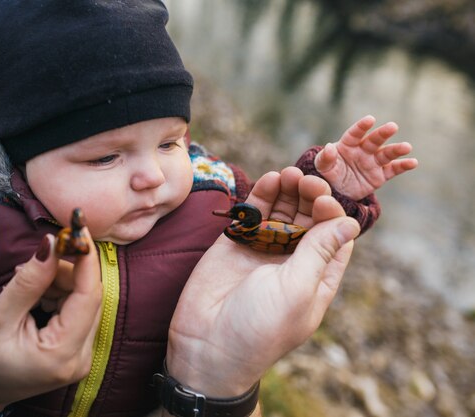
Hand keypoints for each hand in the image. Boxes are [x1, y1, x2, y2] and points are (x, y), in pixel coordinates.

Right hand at [0, 230, 101, 415]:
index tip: (77, 228)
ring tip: (23, 281)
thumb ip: (29, 281)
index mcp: (62, 353)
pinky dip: (57, 294)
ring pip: (82, 300)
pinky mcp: (75, 349)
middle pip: (88, 296)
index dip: (86, 259)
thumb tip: (51, 243)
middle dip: (65, 269)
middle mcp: (80, 357)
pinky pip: (75, 310)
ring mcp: (80, 355)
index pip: (89, 296)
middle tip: (36, 257)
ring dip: (58, 281)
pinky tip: (33, 292)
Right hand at [166, 167, 359, 398]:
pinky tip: (271, 180)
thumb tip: (350, 222)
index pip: (335, 236)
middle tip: (307, 179)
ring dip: (288, 192)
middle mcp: (292, 261)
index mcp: (316, 278)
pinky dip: (262, 195)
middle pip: (309, 219)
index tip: (325, 199)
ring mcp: (262, 250)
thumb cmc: (259, 327)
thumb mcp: (297, 289)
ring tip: (289, 174)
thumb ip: (319, 251)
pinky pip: (252, 214)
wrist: (205, 346)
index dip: (333, 213)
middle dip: (311, 197)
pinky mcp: (235, 243)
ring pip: (282, 212)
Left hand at [315, 115, 417, 199]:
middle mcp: (363, 150)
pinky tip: (413, 162)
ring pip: (387, 153)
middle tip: (393, 127)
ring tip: (407, 147)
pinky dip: (403, 166)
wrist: (336, 192)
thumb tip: (329, 147)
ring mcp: (373, 162)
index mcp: (347, 145)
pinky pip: (393, 169)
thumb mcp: (322, 167)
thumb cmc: (328, 174)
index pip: (355, 134)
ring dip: (397, 149)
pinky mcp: (380, 175)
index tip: (370, 119)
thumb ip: (325, 158)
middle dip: (383, 133)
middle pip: (374, 140)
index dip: (362, 127)